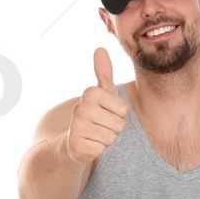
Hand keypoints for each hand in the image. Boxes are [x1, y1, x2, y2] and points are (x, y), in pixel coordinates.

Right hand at [63, 47, 128, 169]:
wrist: (76, 140)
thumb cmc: (96, 114)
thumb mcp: (102, 93)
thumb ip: (104, 72)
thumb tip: (100, 48)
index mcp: (90, 93)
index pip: (124, 109)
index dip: (120, 114)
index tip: (107, 113)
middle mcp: (81, 107)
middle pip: (119, 125)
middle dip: (114, 129)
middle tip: (102, 126)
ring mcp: (76, 126)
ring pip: (111, 138)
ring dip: (107, 139)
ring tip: (96, 134)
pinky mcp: (76, 145)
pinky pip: (102, 150)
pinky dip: (99, 150)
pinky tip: (90, 144)